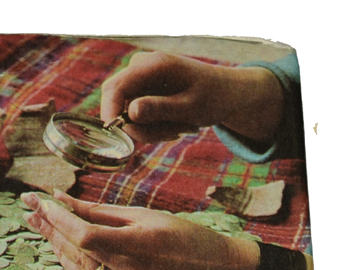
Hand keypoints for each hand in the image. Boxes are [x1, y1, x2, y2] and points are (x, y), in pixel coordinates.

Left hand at [21, 191, 259, 269]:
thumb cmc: (180, 235)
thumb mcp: (142, 215)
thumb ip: (99, 210)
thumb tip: (62, 199)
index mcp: (140, 245)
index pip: (86, 235)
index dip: (60, 220)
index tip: (42, 202)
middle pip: (76, 251)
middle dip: (49, 227)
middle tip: (29, 209)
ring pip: (77, 268)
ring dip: (55, 245)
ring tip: (38, 223)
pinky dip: (70, 264)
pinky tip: (58, 248)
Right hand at [101, 51, 283, 145]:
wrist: (226, 93)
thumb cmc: (212, 97)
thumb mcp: (189, 107)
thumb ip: (159, 109)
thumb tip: (130, 112)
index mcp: (152, 65)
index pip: (114, 88)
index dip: (110, 113)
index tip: (118, 137)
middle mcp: (141, 69)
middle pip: (118, 104)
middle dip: (139, 128)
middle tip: (172, 135)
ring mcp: (139, 82)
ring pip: (127, 117)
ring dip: (151, 131)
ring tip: (180, 128)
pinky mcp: (141, 94)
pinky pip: (135, 120)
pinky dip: (153, 129)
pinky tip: (175, 125)